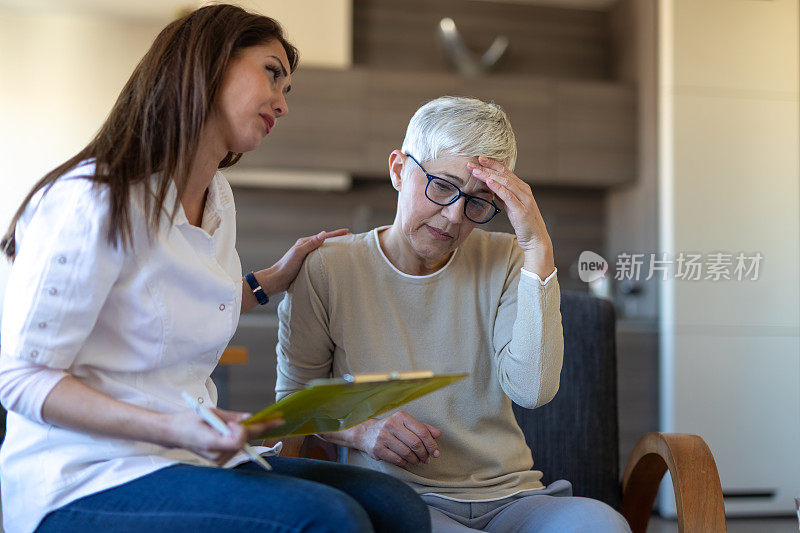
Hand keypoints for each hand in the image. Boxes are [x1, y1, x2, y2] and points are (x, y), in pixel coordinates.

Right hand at [162, 408, 282, 465]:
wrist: (172, 433)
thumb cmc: (188, 420)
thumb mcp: (210, 413)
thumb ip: (231, 417)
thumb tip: (249, 417)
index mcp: (211, 443)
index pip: (238, 440)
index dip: (250, 429)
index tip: (264, 419)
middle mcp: (216, 456)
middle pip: (244, 441)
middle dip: (256, 428)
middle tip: (277, 419)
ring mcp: (218, 460)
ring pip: (242, 444)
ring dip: (246, 432)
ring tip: (239, 421)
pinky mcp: (220, 460)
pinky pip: (236, 446)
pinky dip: (239, 436)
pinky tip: (237, 428)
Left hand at [265, 229, 348, 293]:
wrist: (277, 280)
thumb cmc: (286, 266)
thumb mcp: (299, 253)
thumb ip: (310, 244)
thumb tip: (323, 234)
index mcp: (305, 243)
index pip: (324, 236)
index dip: (336, 234)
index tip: (347, 231)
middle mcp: (307, 248)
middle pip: (325, 242)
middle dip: (337, 239)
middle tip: (350, 239)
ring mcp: (307, 257)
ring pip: (324, 251)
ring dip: (333, 249)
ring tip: (344, 249)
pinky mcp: (307, 266)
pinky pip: (321, 259)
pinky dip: (329, 258)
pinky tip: (334, 262)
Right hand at [356, 411, 441, 466]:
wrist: (366, 433)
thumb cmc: (392, 429)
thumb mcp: (406, 424)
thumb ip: (423, 428)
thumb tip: (438, 434)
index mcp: (401, 416)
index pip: (422, 431)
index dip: (431, 444)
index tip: (436, 453)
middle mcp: (391, 424)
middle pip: (415, 443)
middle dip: (424, 454)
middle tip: (426, 459)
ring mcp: (383, 437)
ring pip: (406, 453)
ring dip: (415, 460)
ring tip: (418, 462)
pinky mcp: (377, 449)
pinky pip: (397, 459)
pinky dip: (405, 463)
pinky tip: (407, 462)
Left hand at [468, 157, 554, 276]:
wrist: (536, 239)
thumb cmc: (524, 223)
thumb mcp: (512, 207)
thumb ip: (504, 196)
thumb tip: (492, 187)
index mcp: (522, 188)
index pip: (505, 172)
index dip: (492, 164)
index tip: (479, 159)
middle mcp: (524, 191)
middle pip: (503, 175)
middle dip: (487, 167)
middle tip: (472, 162)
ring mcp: (524, 199)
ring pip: (505, 182)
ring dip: (489, 175)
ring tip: (476, 170)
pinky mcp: (521, 210)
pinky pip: (507, 196)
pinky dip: (497, 187)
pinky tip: (488, 182)